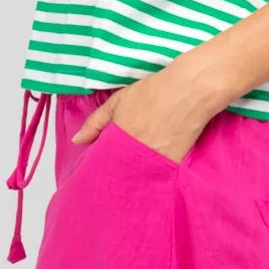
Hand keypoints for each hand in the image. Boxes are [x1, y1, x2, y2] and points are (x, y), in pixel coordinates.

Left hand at [70, 63, 219, 164]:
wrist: (190, 91)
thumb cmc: (154, 92)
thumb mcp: (118, 102)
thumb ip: (95, 123)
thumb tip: (77, 141)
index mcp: (118, 139)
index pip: (100, 163)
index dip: (98, 165)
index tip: (97, 164)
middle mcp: (135, 154)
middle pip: (117, 173)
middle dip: (114, 173)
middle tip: (113, 169)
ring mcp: (154, 162)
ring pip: (135, 176)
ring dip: (131, 175)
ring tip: (131, 167)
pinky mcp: (172, 166)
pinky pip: (154, 175)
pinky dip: (149, 174)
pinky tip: (147, 167)